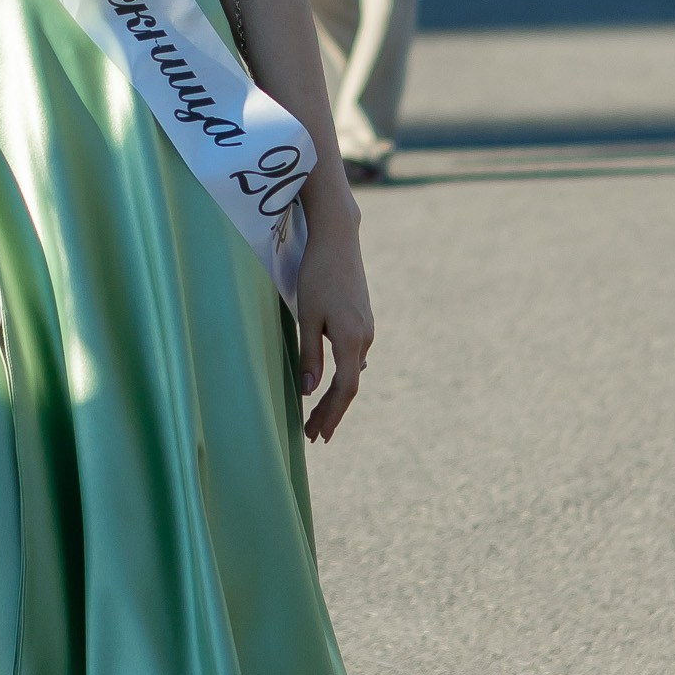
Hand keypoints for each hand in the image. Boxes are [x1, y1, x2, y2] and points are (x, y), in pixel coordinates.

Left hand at [293, 211, 372, 442]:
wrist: (338, 239)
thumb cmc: (317, 275)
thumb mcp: (307, 316)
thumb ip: (309, 354)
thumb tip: (308, 391)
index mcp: (351, 339)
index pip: (345, 389)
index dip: (331, 414)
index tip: (317, 435)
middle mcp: (365, 338)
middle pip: (350, 385)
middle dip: (331, 412)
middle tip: (313, 435)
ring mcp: (367, 329)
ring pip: (352, 371)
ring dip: (335, 395)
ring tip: (316, 416)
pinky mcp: (363, 321)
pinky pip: (353, 356)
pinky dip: (341, 376)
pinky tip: (330, 384)